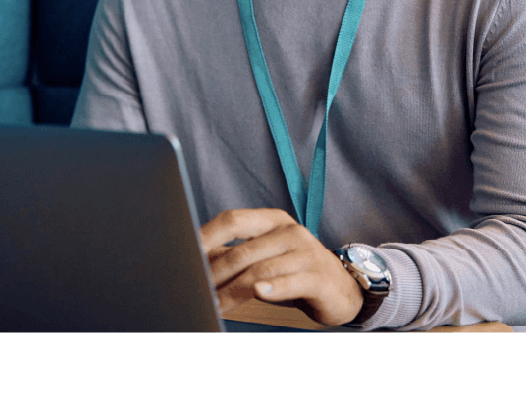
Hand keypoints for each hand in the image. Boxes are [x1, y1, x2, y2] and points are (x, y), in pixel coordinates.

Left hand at [199, 208, 362, 326]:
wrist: (341, 288)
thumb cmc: (294, 271)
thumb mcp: (263, 257)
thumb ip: (232, 255)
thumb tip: (193, 260)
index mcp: (271, 221)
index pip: (232, 221)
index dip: (206, 236)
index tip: (184, 253)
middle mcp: (289, 231)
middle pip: (243, 251)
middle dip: (214, 274)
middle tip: (195, 290)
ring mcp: (306, 252)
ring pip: (261, 270)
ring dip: (233, 290)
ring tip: (214, 304)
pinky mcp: (319, 277)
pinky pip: (291, 281)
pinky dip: (273, 287)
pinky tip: (259, 292)